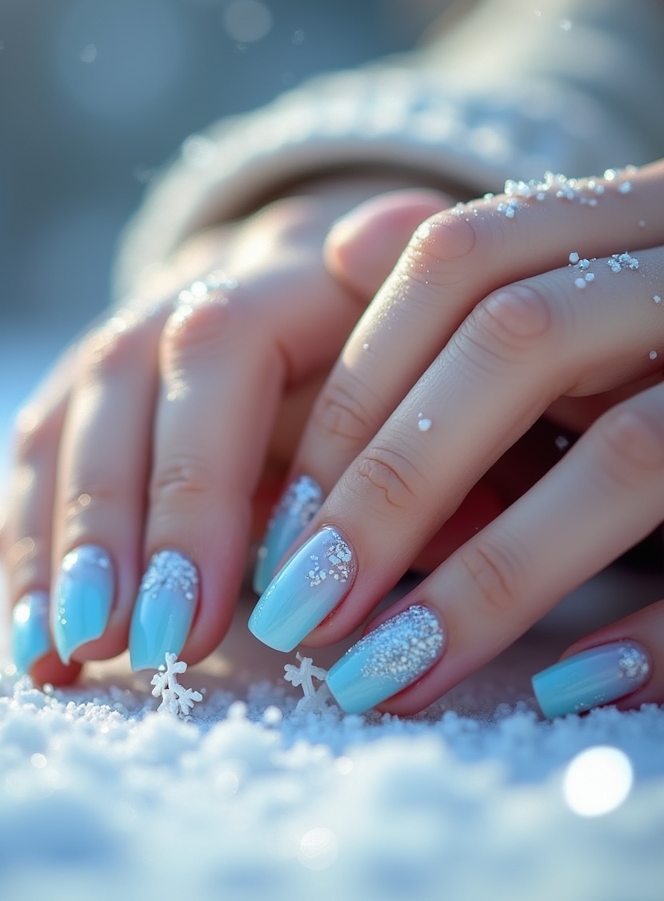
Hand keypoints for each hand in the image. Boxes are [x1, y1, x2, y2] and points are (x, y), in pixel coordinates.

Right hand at [0, 179, 449, 685]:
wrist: (338, 288)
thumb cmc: (409, 358)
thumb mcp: (444, 384)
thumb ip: (438, 441)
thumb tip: (450, 531)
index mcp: (295, 276)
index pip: (223, 350)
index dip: (200, 481)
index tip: (204, 614)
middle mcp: (197, 287)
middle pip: (121, 380)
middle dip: (111, 522)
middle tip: (119, 643)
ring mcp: (133, 327)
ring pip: (61, 416)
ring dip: (54, 544)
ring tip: (60, 656)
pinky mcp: (96, 384)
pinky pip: (40, 451)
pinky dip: (30, 543)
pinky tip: (39, 632)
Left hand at [248, 161, 663, 718]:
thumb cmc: (660, 366)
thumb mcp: (571, 311)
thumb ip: (472, 287)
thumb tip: (342, 242)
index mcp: (626, 221)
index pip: (459, 260)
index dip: (359, 391)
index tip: (286, 525)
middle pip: (520, 342)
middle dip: (392, 487)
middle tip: (302, 614)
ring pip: (630, 453)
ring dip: (490, 580)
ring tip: (388, 674)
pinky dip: (658, 632)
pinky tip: (566, 690)